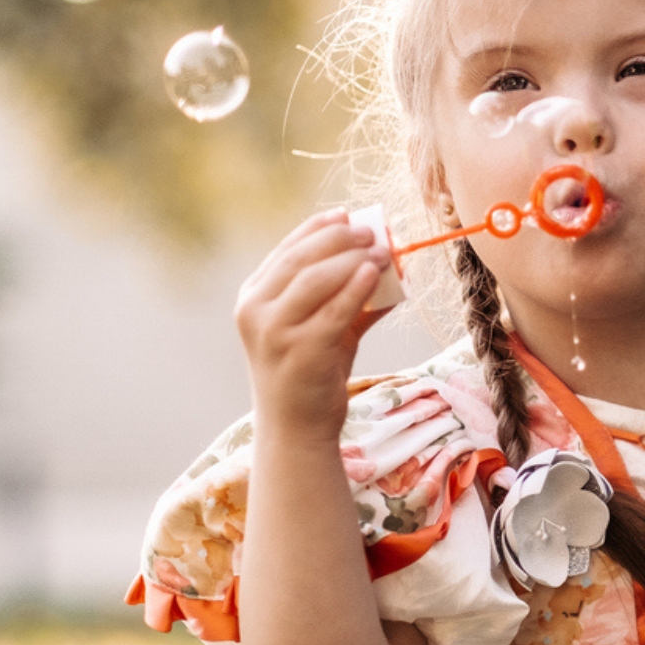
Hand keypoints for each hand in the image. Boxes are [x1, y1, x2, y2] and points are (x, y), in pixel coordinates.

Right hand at [235, 209, 391, 440]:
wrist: (296, 429)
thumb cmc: (311, 374)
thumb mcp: (323, 328)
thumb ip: (348, 297)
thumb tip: (391, 264)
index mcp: (253, 298)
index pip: (286, 250)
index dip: (318, 228)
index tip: (347, 214)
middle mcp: (256, 311)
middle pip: (300, 259)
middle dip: (339, 239)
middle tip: (372, 231)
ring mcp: (275, 332)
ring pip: (315, 280)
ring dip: (352, 259)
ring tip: (382, 251)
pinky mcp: (301, 352)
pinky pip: (333, 311)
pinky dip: (356, 288)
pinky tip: (376, 275)